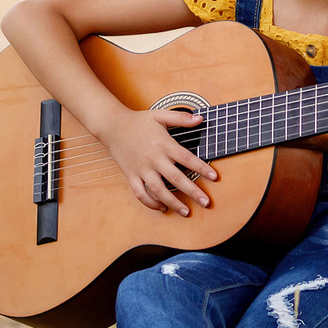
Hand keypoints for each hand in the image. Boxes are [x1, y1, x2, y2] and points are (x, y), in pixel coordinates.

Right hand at [98, 107, 219, 217]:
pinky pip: (141, 194)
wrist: (112, 126)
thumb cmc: (138, 121)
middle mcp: (153, 159)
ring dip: (174, 203)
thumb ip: (181, 118)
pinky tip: (162, 208)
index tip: (215, 178)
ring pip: (159, 191)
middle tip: (206, 202)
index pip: (187, 159)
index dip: (202, 169)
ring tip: (186, 212)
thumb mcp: (160, 115)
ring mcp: (141, 169)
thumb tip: (201, 118)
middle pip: (176, 179)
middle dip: (193, 192)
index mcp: (163, 144)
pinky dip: (151, 203)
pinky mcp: (131, 176)